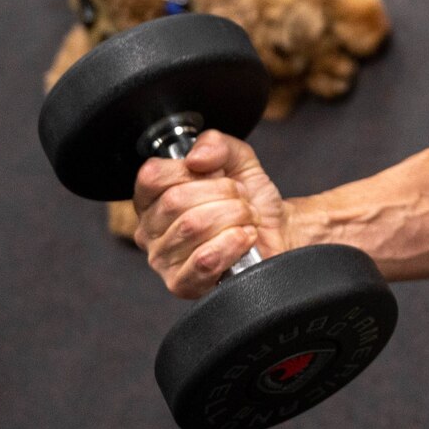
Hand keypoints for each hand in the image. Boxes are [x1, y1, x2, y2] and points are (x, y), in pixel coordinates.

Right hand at [132, 132, 290, 298]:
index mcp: (153, 197)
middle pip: (176, 200)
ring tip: (244, 220)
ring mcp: (162, 259)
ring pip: (193, 227)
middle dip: (223, 194)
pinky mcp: (181, 284)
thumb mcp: (237, 158)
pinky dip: (232, 244)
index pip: (153, 176)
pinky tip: (243, 239)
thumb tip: (196, 157)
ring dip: (234, 217)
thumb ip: (216, 144)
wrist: (278, 231)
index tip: (217, 176)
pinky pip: (203, 260)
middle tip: (241, 201)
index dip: (194, 172)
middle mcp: (149, 229)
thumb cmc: (249, 198)